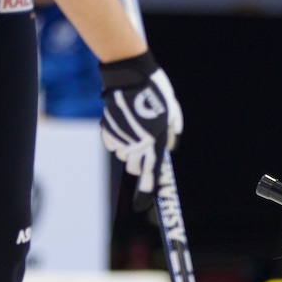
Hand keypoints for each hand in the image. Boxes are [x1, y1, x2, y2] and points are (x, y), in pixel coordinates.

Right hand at [99, 50, 182, 205]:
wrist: (131, 76)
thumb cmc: (156, 92)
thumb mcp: (173, 112)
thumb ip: (171, 133)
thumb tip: (168, 150)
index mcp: (157, 139)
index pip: (153, 171)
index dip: (148, 189)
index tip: (145, 205)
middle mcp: (139, 142)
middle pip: (135, 167)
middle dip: (140, 163)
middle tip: (143, 146)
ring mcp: (122, 136)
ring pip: (123, 155)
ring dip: (129, 148)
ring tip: (135, 128)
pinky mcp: (108, 129)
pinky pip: (111, 144)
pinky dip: (116, 138)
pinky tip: (123, 123)